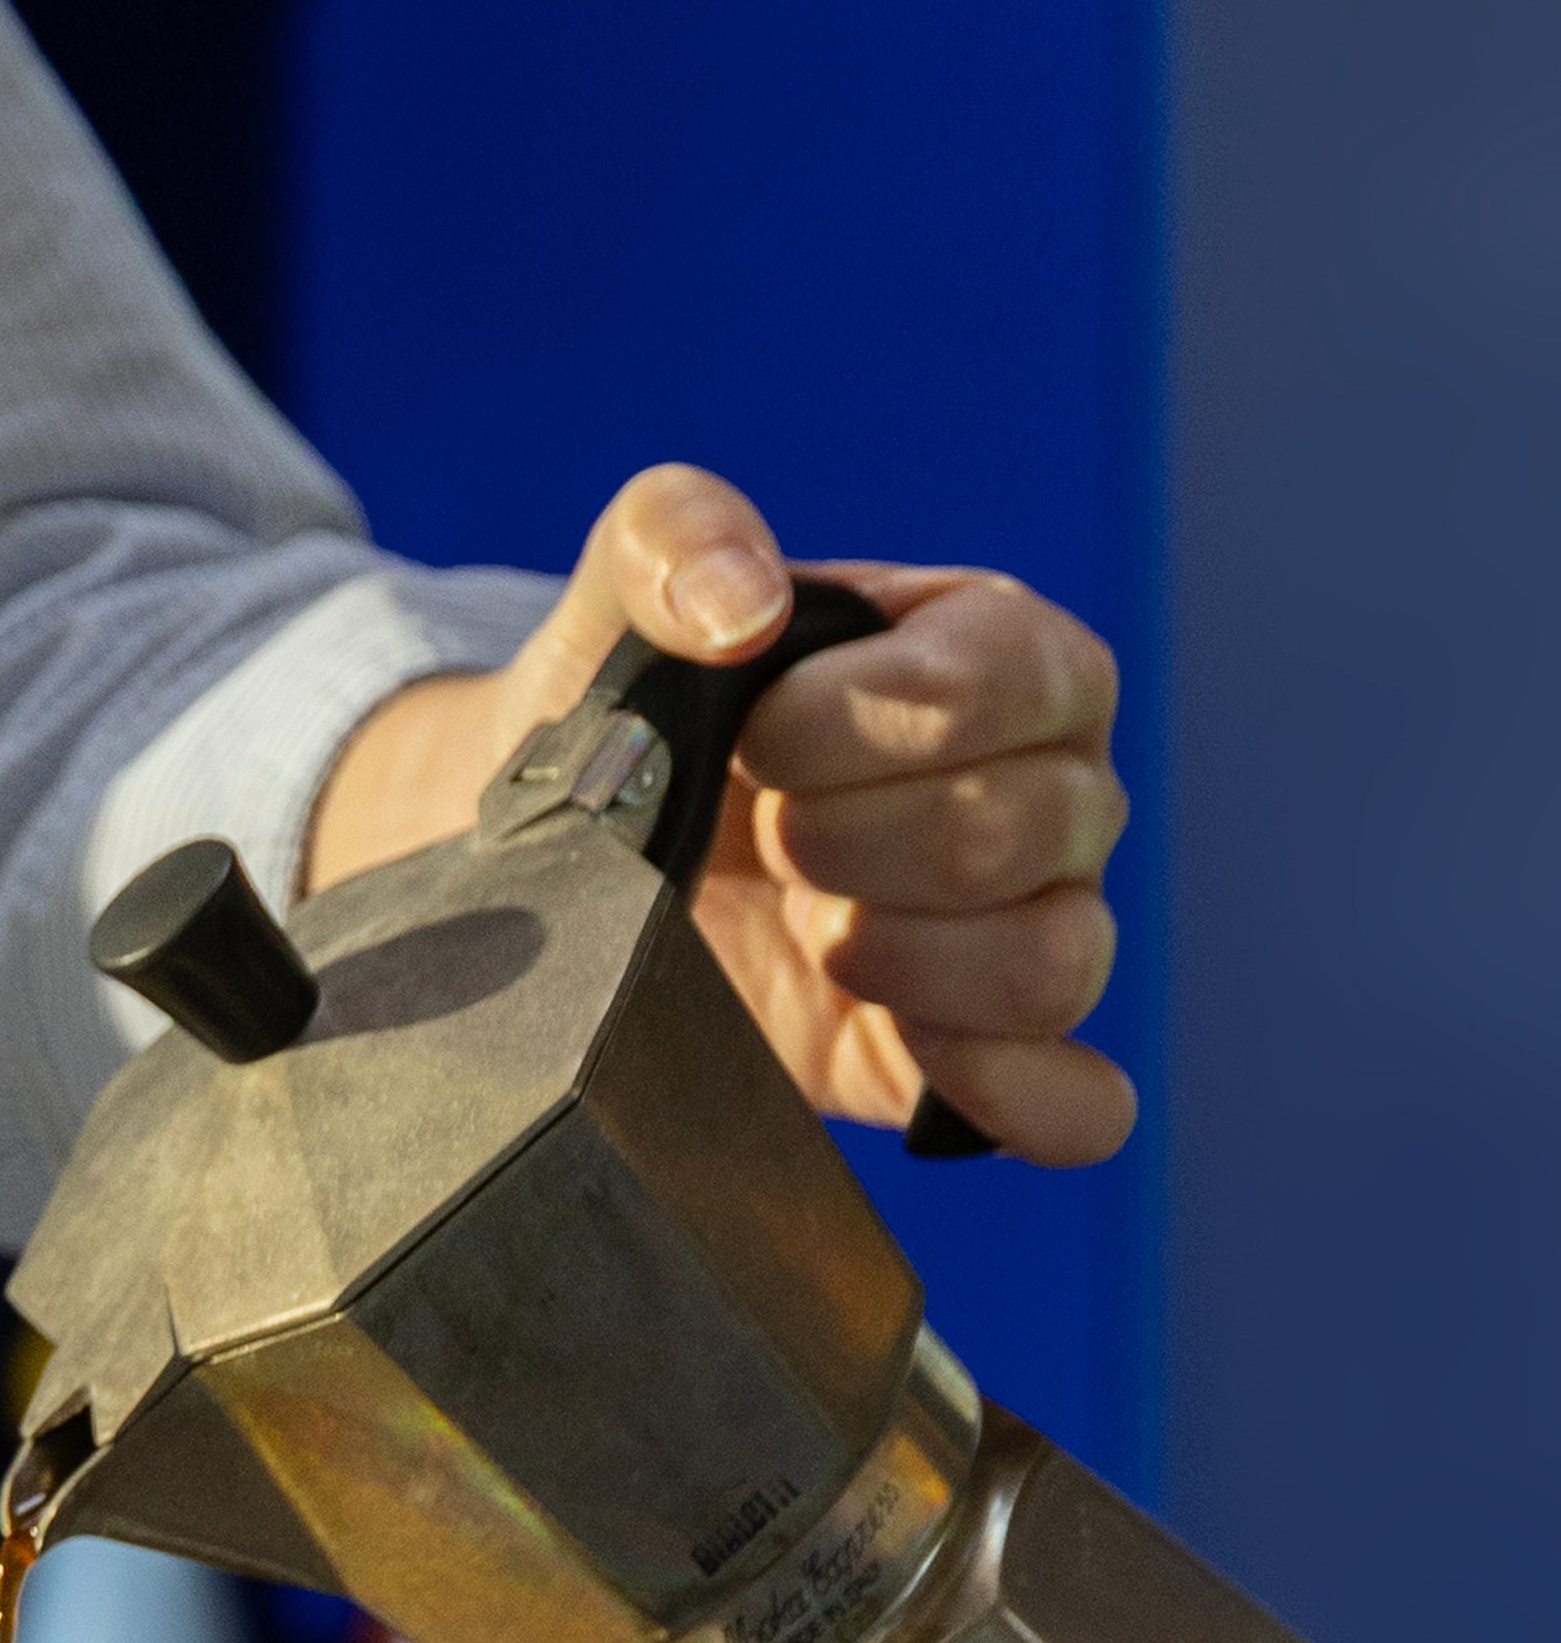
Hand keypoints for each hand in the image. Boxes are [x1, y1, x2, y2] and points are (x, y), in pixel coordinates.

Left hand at [305, 464, 1132, 1167]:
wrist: (566, 865)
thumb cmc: (629, 715)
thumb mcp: (619, 603)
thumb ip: (673, 540)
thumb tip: (742, 602)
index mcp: (993, 656)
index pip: (1017, 676)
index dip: (875, 717)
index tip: (755, 737)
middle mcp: (1042, 791)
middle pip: (1033, 825)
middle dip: (859, 842)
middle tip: (762, 842)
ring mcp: (1018, 931)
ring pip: (1057, 962)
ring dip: (910, 961)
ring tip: (810, 935)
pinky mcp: (965, 1060)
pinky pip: (1077, 1102)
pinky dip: (1017, 1096)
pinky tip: (917, 1057)